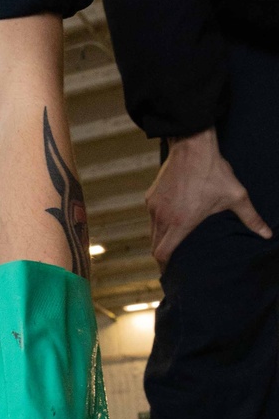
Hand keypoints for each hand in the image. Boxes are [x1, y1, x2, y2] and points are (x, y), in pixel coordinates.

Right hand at [146, 129, 271, 268]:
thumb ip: (251, 218)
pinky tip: (171, 220)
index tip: (171, 272)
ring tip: (172, 244)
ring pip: (152, 232)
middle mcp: (163, 217)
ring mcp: (154, 207)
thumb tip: (267, 234)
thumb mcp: (236, 196)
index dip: (165, 266)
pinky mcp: (151, 196)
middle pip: (155, 247)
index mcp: (180, 223)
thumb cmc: (213, 171)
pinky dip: (158, 223)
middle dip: (163, 256)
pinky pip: (152, 217)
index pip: (162, 254)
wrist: (192, 147)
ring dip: (160, 240)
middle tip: (173, 263)